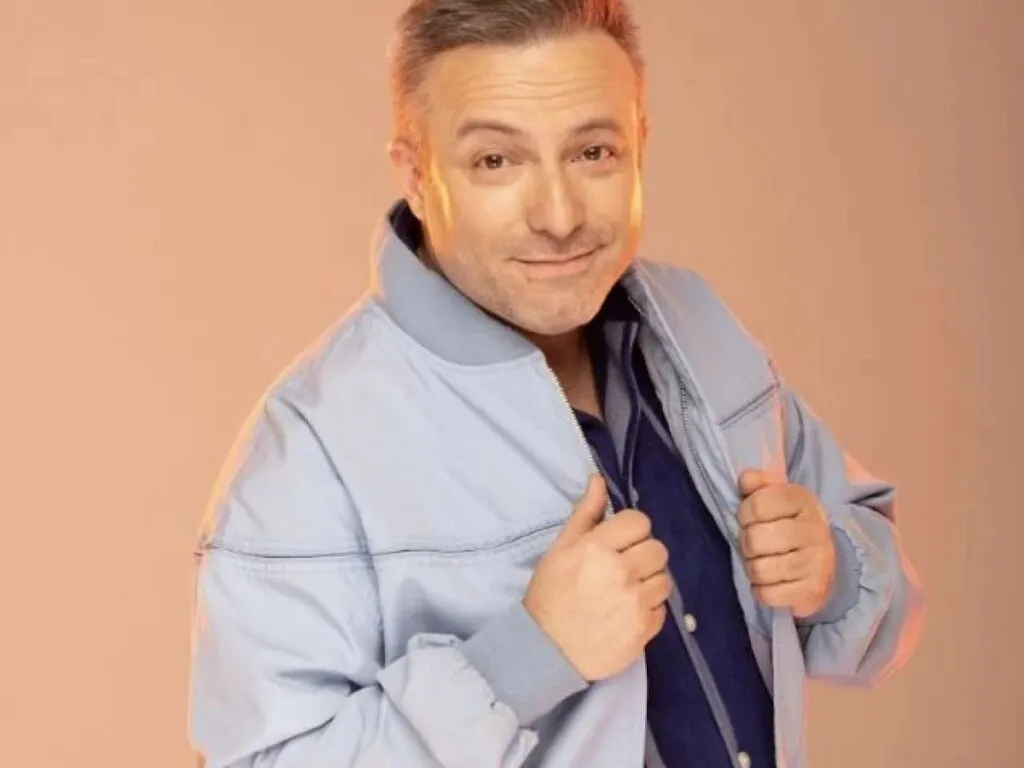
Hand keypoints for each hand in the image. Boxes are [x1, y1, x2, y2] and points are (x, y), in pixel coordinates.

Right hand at [523, 475, 670, 681]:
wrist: (547, 650)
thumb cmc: (550, 595)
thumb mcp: (560, 549)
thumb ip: (585, 514)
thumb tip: (598, 480)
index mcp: (598, 548)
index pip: (640, 522)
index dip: (631, 529)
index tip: (619, 541)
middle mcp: (621, 572)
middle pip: (658, 549)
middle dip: (643, 554)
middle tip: (623, 567)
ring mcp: (636, 603)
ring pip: (665, 579)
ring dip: (649, 582)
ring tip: (627, 591)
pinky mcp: (645, 629)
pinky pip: (662, 608)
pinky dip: (649, 609)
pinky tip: (628, 612)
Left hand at [737, 469, 835, 618]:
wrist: (824, 561)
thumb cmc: (787, 524)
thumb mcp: (775, 498)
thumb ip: (756, 485)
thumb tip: (746, 479)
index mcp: (802, 500)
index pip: (758, 504)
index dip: (744, 513)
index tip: (749, 518)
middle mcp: (813, 530)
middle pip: (755, 540)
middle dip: (746, 542)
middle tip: (753, 543)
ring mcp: (815, 563)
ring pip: (760, 569)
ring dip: (752, 567)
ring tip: (760, 561)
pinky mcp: (811, 591)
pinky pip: (768, 594)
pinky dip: (760, 589)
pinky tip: (767, 580)